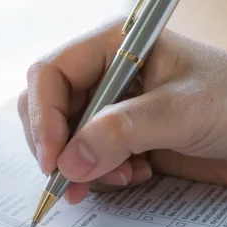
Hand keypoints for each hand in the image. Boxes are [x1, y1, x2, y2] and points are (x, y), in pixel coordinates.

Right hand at [19, 19, 226, 203]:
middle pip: (49, 109)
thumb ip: (122, 131)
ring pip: (64, 138)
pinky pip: (86, 158)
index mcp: (113, 46)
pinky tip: (134, 174)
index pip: (50, 75)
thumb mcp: (182, 110)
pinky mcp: (119, 136)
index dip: (44, 116)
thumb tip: (68, 162)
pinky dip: (101, 174)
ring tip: (121, 176)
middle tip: (75, 180)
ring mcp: (110, 107)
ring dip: (83, 166)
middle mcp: (104, 74)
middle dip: (59, 146)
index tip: (54, 159)